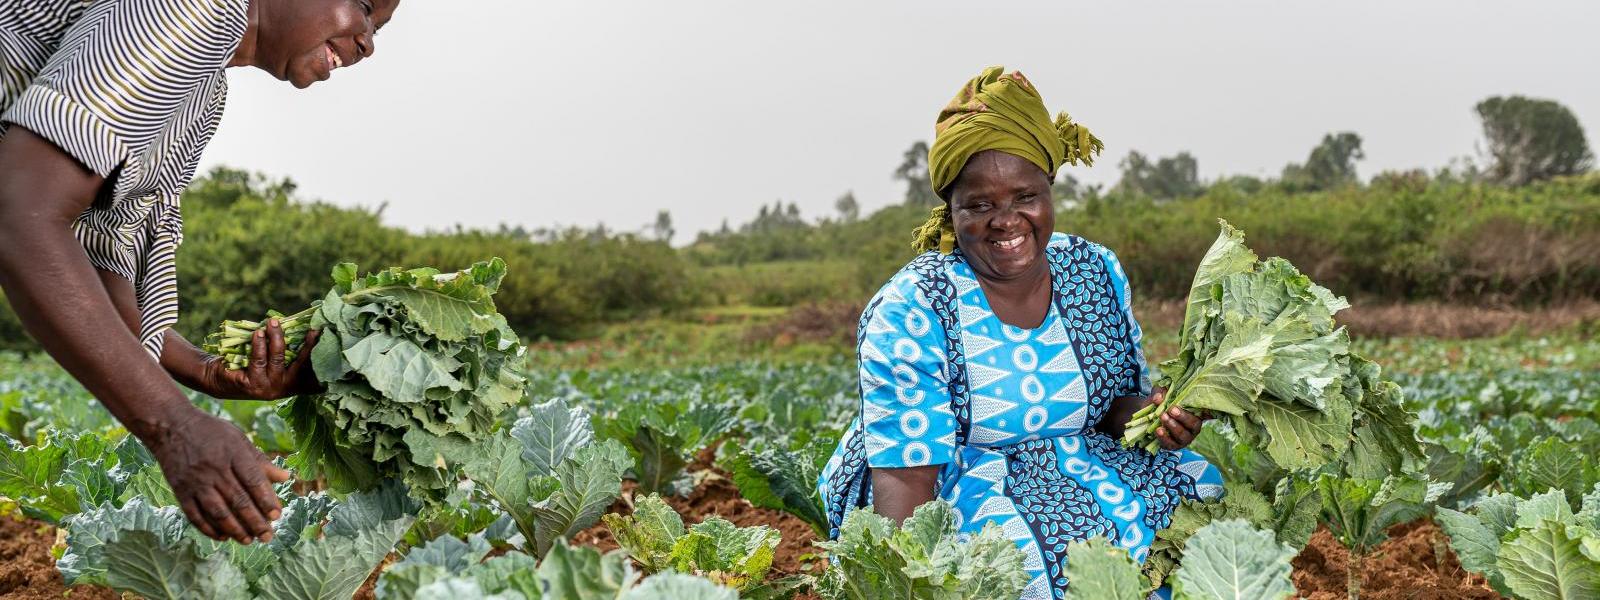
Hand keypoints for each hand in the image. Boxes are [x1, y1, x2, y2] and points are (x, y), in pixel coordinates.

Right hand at [147, 408, 290, 542]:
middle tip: (267, 536)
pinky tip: (222, 537)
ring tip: (248, 540)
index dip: (267, 500)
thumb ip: (260, 460)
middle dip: (255, 521)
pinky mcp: (180, 491)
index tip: (277, 516)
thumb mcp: (238, 438)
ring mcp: (196, 482)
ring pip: (218, 512)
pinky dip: (209, 529)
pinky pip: (195, 515)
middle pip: (238, 500)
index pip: (254, 481)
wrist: (170, 427)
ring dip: (235, 529)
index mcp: (233, 454)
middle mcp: (214, 469)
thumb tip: (286, 477)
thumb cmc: (211, 432)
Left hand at [207, 319, 321, 399]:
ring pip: (277, 359)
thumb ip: (283, 349)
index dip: (315, 349)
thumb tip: (294, 325)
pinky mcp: (251, 385)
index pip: (309, 367)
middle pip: (299, 364)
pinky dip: (258, 344)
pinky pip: (258, 360)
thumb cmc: (248, 364)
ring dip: (275, 338)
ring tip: (272, 323)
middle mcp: (283, 388)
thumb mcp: (270, 359)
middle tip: (308, 327)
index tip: (320, 331)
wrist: (217, 379)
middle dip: (306, 344)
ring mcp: (268, 388)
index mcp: (291, 383)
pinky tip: (258, 333)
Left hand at [1146, 390, 1205, 449]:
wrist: (1149, 416)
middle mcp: (1193, 428)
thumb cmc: (1162, 403)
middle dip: (1182, 417)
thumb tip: (1158, 398)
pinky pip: (1170, 444)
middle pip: (1193, 425)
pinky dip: (1164, 437)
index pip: (1204, 413)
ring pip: (1182, 436)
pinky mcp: (1173, 445)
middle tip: (1171, 410)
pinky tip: (1158, 430)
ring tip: (1163, 417)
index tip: (1185, 405)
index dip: (1200, 410)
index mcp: (1195, 414)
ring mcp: (1184, 439)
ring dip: (1172, 426)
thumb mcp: (1162, 394)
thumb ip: (1161, 393)